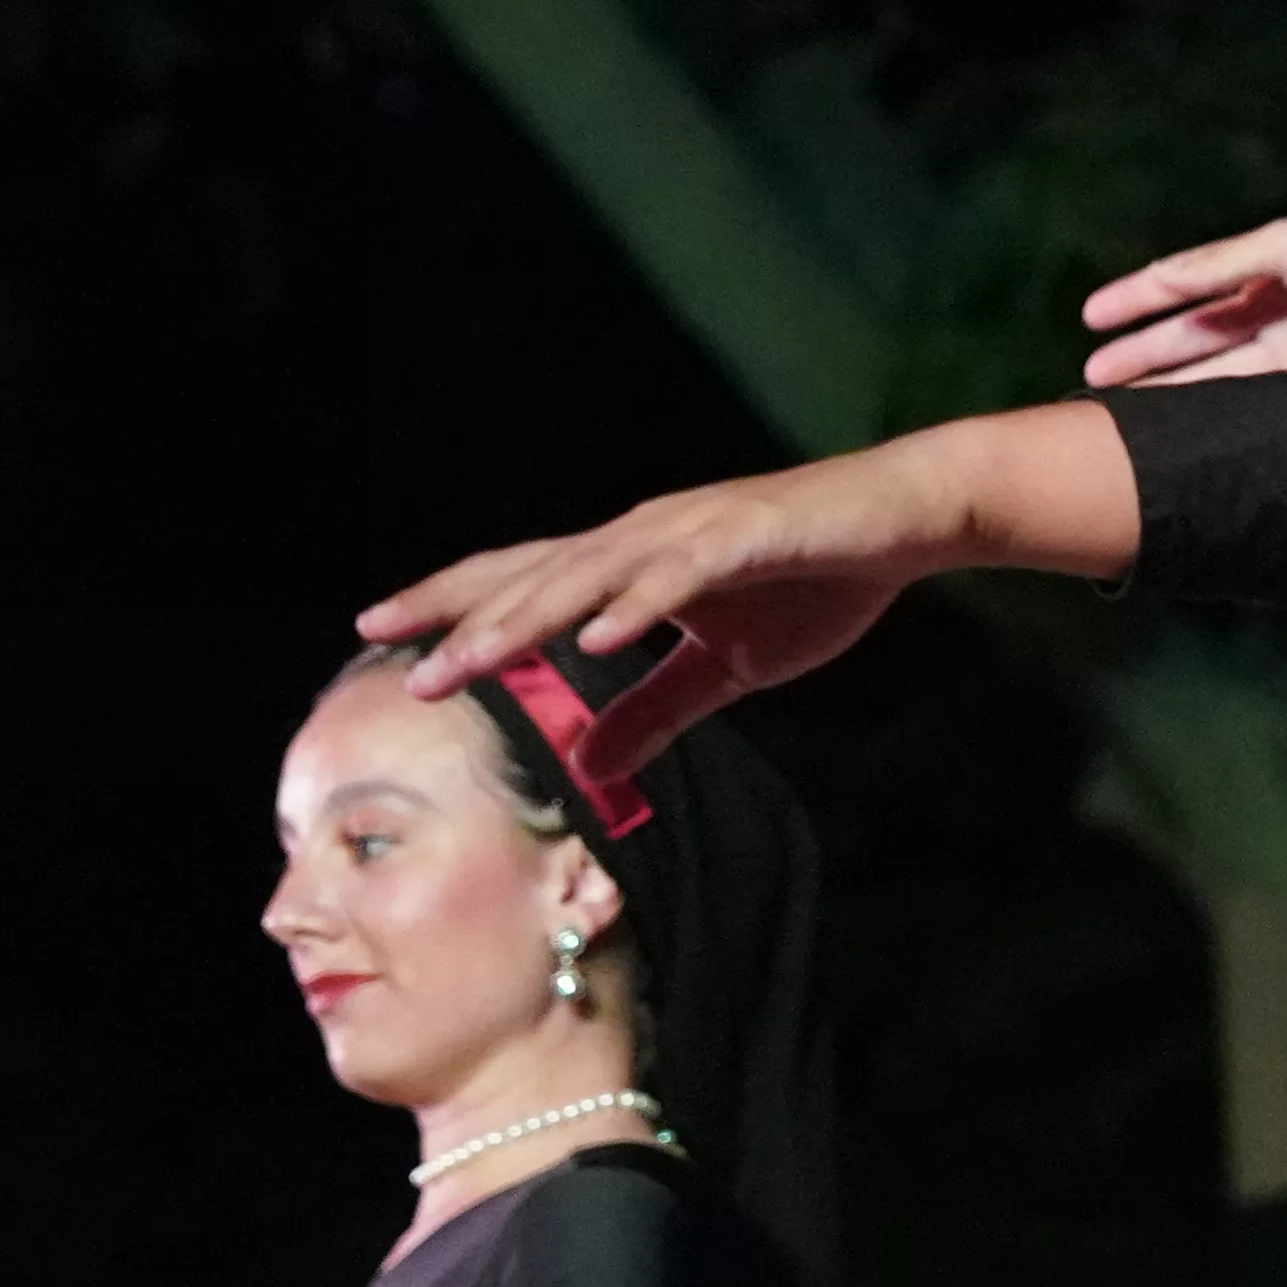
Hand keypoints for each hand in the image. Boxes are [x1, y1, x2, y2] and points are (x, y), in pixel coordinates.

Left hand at [365, 450, 930, 704]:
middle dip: (460, 618)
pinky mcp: (746, 537)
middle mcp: (643, 536)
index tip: (381, 636)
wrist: (905, 521)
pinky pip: (677, 576)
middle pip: (532, 575)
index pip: (523, 583)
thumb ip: (654, 712)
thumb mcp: (728, 669)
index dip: (455, 608)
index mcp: (631, 565)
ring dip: (523, 618)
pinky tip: (595, 638)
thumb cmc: (818, 581)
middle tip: (393, 657)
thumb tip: (591, 765)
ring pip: (587, 576)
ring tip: (466, 659)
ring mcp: (690, 532)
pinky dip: (633, 605)